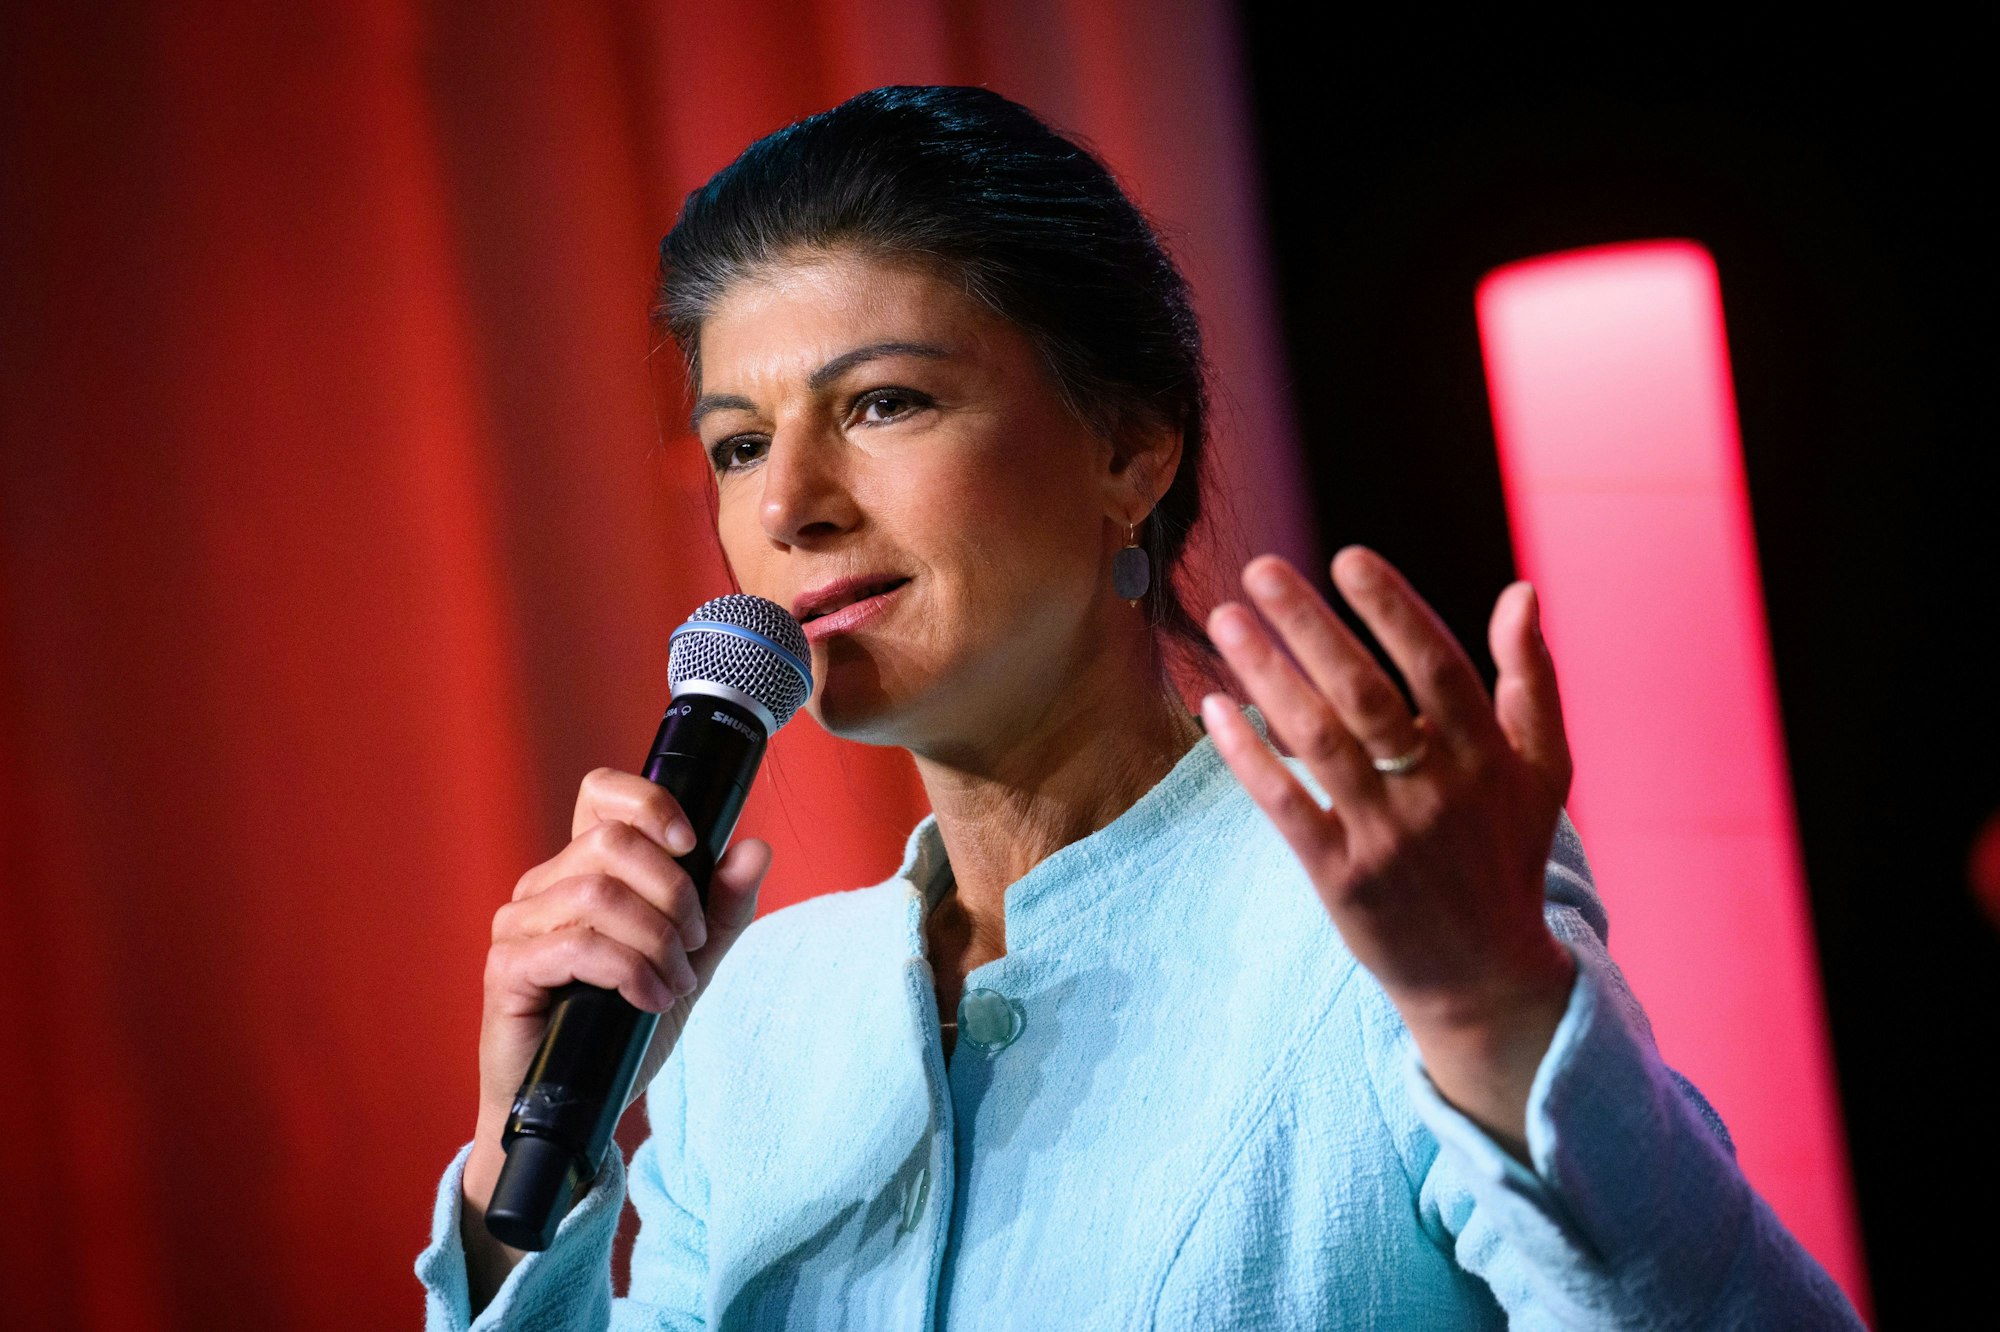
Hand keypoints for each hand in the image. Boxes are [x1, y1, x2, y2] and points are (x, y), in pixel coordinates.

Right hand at [463, 768, 770, 1251]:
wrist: (582, 1105)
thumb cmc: (625, 1026)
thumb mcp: (691, 961)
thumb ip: (723, 907)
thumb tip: (755, 847)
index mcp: (584, 867)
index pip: (601, 792)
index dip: (649, 801)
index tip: (691, 843)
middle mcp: (544, 884)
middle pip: (612, 842)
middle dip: (673, 892)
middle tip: (693, 945)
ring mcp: (519, 925)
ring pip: (598, 894)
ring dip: (656, 940)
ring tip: (674, 983)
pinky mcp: (507, 970)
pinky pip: (576, 945)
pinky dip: (628, 970)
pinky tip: (649, 999)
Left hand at [1202, 546, 1576, 1157]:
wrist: (1485, 980)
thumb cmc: (1506, 856)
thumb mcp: (1542, 772)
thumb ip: (1531, 680)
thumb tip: (1520, 591)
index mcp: (1488, 757)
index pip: (1436, 666)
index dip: (1393, 610)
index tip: (1347, 558)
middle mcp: (1437, 792)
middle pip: (1366, 694)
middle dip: (1310, 625)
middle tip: (1259, 569)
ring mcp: (1387, 837)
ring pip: (1318, 741)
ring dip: (1266, 674)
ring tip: (1225, 619)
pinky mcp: (1342, 879)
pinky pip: (1285, 805)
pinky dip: (1248, 755)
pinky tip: (1214, 706)